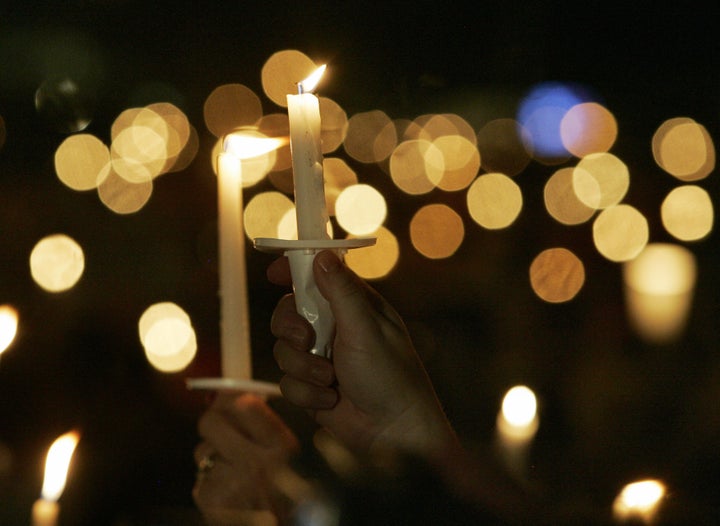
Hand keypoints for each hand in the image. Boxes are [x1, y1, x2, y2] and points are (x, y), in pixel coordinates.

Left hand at [193, 392, 298, 524]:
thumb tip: (230, 393)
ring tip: (233, 472)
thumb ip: (263, 424)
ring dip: (212, 458)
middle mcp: (258, 463)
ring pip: (202, 450)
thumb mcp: (286, 454)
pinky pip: (199, 475)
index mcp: (282, 447)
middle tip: (220, 429)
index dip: (230, 398)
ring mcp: (232, 483)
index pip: (245, 405)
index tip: (229, 399)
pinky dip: (209, 481)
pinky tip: (227, 491)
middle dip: (212, 423)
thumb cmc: (280, 489)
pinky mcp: (212, 499)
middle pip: (211, 421)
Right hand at [268, 250, 458, 459]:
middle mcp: (335, 328)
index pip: (320, 276)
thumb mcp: (366, 328)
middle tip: (306, 340)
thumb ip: (341, 292)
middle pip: (289, 311)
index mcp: (354, 307)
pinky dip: (306, 393)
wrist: (392, 433)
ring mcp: (321, 357)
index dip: (295, 270)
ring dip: (303, 367)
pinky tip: (330, 400)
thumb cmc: (390, 377)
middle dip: (290, 327)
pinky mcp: (311, 386)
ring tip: (329, 379)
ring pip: (283, 349)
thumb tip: (322, 254)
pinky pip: (287, 381)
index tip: (274, 272)